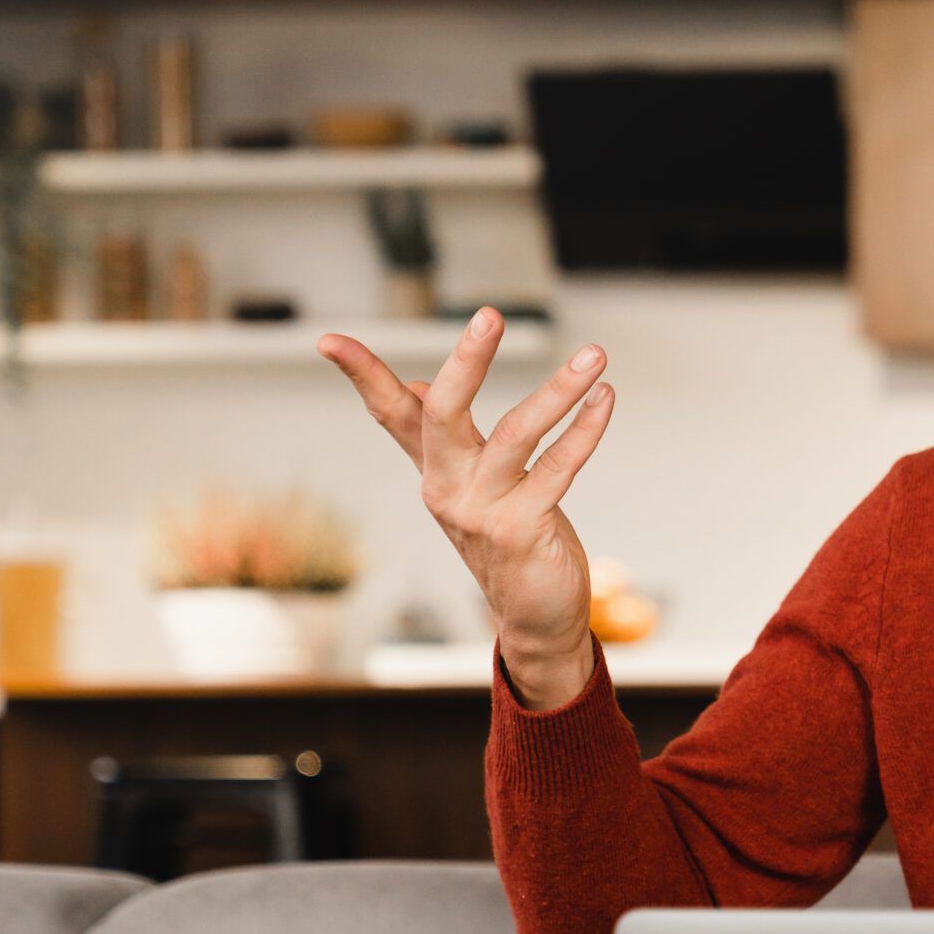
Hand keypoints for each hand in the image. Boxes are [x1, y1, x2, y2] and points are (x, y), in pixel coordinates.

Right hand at [317, 308, 614, 708]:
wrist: (536, 618)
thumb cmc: (511, 540)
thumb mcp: (473, 485)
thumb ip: (446, 440)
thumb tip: (421, 386)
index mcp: (435, 472)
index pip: (392, 415)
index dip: (363, 375)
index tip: (328, 339)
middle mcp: (449, 488)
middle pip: (443, 414)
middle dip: (466, 362)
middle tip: (490, 315)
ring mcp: (483, 511)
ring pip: (517, 434)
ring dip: (559, 391)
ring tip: (594, 355)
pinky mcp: (523, 529)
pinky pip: (557, 468)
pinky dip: (585, 431)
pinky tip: (606, 400)